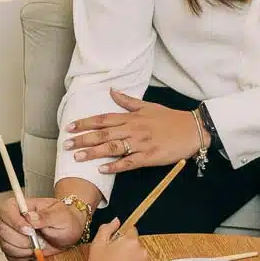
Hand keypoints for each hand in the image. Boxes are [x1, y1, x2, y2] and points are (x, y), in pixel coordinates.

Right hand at [0, 196, 86, 260]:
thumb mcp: (61, 216)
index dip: (14, 222)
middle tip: (39, 241)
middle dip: (21, 240)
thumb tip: (30, 217)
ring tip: (40, 246)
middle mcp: (13, 219)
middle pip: (2, 229)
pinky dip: (24, 257)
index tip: (30, 230)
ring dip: (24, 250)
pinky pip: (10, 256)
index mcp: (21, 206)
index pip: (6, 210)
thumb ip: (46, 216)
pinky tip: (35, 252)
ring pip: (5, 245)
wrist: (68, 235)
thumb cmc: (64, 221)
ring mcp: (11, 235)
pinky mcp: (13, 249)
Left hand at [64, 91, 206, 172]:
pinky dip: (115, 166)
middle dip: (82, 139)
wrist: (193, 129)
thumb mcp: (148, 106)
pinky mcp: (149, 157)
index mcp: (131, 117)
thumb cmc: (170, 119)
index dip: (85, 123)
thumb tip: (112, 91)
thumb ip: (128, 101)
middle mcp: (133, 129)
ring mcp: (141, 143)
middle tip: (66, 145)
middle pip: (103, 134)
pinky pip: (129, 162)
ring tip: (77, 157)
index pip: (103, 119)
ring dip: (93, 152)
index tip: (69, 127)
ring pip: (112, 148)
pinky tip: (102, 169)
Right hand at [84, 219, 151, 260]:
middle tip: (112, 259)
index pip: (131, 230)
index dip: (121, 236)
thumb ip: (107, 228)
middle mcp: (142, 252)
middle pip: (135, 244)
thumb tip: (116, 221)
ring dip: (131, 260)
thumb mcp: (97, 244)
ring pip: (139, 257)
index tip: (113, 244)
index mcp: (131, 241)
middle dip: (127, 249)